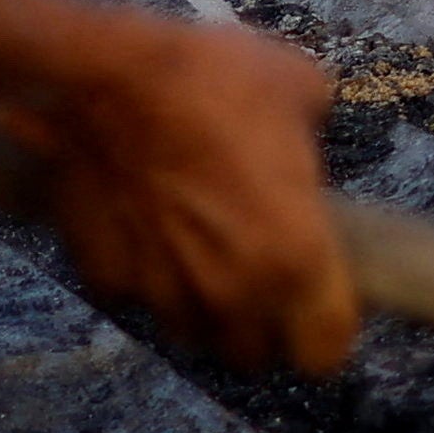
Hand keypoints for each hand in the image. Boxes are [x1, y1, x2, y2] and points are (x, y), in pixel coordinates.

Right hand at [7, 16, 354, 371]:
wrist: (109, 77)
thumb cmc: (217, 81)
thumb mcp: (302, 93)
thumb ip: (313, 140)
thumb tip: (302, 143)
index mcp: (296, 258)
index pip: (324, 352)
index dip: (326, 336)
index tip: (322, 310)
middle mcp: (232, 292)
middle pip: (254, 355)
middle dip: (260, 324)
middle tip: (260, 273)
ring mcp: (164, 291)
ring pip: (194, 333)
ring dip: (202, 306)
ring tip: (202, 251)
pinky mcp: (107, 277)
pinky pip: (136, 295)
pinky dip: (145, 275)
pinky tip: (147, 229)